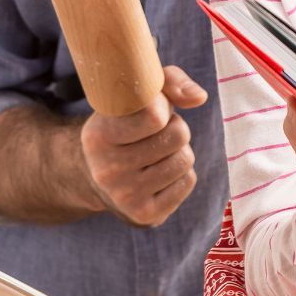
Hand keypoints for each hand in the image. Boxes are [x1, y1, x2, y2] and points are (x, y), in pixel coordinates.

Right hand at [80, 65, 207, 226]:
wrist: (96, 173)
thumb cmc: (124, 122)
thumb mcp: (134, 93)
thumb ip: (169, 81)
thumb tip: (199, 98)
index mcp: (98, 136)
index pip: (155, 116)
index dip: (163, 106)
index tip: (152, 108)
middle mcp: (108, 170)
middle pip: (178, 136)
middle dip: (174, 127)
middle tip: (156, 131)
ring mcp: (126, 197)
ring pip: (185, 159)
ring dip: (179, 150)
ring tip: (158, 150)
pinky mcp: (145, 215)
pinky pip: (188, 182)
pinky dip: (181, 172)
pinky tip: (160, 171)